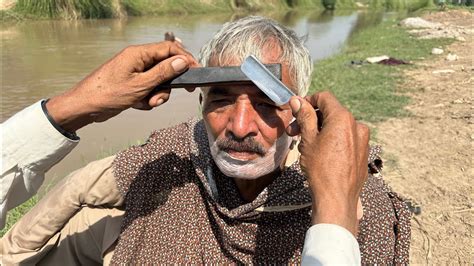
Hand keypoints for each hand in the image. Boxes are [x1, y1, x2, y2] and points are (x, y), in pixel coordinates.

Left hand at [46, 41, 197, 131]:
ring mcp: (134, 72)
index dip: (185, 59)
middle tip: (173, 94)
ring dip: (157, 95)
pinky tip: (137, 104)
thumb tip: (182, 61)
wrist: (85, 107)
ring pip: (158, 81)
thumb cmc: (107, 94)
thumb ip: (163, 72)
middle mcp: (137, 60)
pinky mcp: (131, 84)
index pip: (169, 49)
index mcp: (139, 54)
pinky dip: (147, 99)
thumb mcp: (141, 85)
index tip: (195, 72)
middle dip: (168, 84)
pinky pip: (148, 90)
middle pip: (165, 67)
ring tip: (147, 103)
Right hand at [286, 92, 368, 235]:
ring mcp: (362, 140)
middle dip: (311, 119)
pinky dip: (332, 141)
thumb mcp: (308, 140)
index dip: (307, 101)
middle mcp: (357, 125)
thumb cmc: (321, 169)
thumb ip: (305, 117)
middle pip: (331, 113)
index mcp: (344, 118)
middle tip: (293, 132)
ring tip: (305, 146)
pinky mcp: (363, 153)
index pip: (324, 98)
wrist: (337, 199)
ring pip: (338, 127)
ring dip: (320, 131)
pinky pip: (346, 139)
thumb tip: (297, 100)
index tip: (295, 112)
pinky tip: (320, 154)